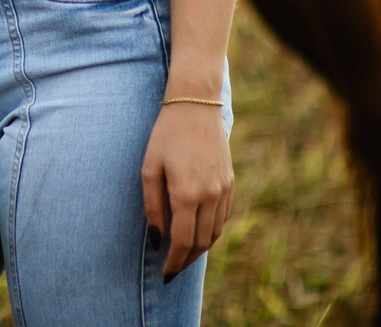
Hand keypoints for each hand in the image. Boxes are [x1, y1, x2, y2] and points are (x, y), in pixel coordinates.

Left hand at [142, 96, 234, 279]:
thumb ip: (152, 207)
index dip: (174, 262)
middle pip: (201, 242)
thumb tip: (156, 239)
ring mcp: (224, 190)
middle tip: (172, 269)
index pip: (182, 242)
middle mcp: (210, 196)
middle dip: (186, 260)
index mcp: (187, 194)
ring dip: (200, 249)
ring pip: (215, 233)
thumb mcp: (149, 168)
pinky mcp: (231, 183)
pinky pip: (223, 218)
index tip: (164, 274)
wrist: (195, 106)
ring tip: (184, 256)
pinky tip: (199, 233)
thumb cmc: (165, 135)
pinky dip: (212, 231)